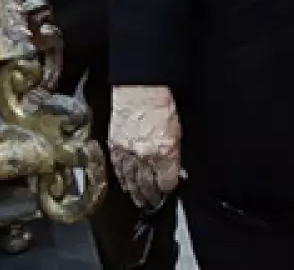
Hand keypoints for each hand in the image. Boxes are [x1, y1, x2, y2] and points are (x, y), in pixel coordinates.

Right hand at [108, 85, 181, 209]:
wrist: (139, 89)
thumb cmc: (161, 104)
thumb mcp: (178, 130)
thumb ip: (175, 153)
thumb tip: (176, 168)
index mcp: (164, 153)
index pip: (166, 182)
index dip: (167, 188)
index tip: (168, 191)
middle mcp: (145, 157)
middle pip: (147, 186)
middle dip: (151, 197)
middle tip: (153, 203)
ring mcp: (128, 153)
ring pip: (131, 181)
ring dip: (135, 193)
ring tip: (139, 200)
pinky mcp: (115, 146)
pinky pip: (118, 169)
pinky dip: (122, 179)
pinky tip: (125, 184)